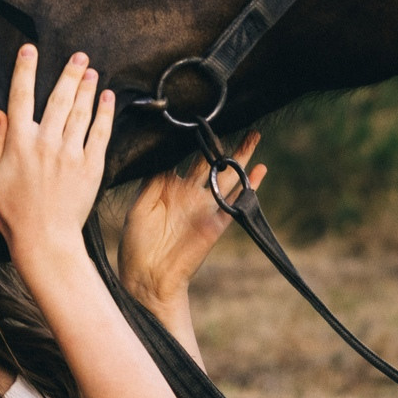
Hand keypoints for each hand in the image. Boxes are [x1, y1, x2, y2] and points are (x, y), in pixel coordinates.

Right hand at [0, 46, 113, 266]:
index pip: (20, 97)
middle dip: (68, 73)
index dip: (25, 71)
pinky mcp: (91, 166)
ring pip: (81, 112)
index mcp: (19, 144)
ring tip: (92, 70)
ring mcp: (71, 154)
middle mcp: (46, 143)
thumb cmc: (13, 213)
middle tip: (78, 55)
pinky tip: (108, 98)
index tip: (30, 49)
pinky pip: (100, 134)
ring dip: (87, 88)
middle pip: (59, 99)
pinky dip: (104, 113)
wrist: (45, 240)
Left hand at [119, 132, 265, 310]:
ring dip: (242, 156)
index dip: (190, 140)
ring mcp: (204, 207)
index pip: (183, 157)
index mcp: (168, 187)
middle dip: (223, 143)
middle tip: (236, 121)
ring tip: (255, 135)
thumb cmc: (136, 244)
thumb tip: (165, 156)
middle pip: (210, 162)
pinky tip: (260, 170)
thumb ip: (154, 181)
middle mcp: (189, 193)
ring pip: (227, 176)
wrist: (147, 277)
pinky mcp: (216, 222)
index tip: (197, 120)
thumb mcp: (139, 206)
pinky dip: (249, 186)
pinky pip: (236, 201)